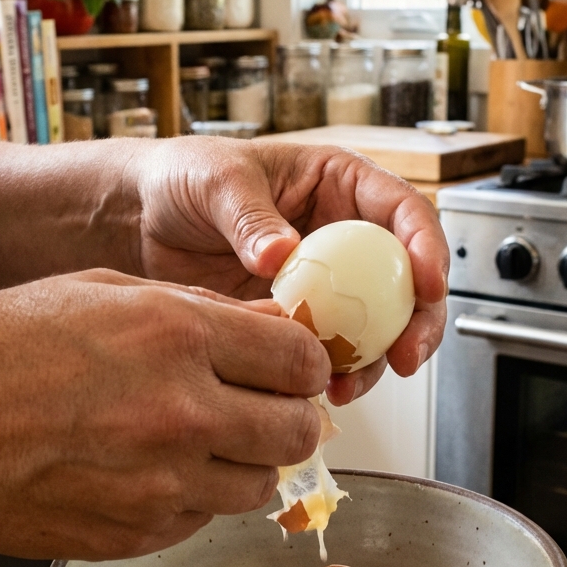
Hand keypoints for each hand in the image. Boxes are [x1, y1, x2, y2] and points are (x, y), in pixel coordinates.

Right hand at [0, 270, 329, 559]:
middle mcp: (182, 414)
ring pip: (260, 486)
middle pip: (297, 431)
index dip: (308, 365)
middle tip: (267, 406)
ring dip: (247, 462)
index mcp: (177, 337)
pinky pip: (204, 518)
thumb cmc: (0, 348)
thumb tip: (270, 330)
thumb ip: (200, 310)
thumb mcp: (106, 292)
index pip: (300, 361)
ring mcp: (162, 484)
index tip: (297, 368)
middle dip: (291, 416)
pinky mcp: (139, 533)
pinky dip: (197, 496)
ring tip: (203, 439)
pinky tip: (155, 468)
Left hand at [131, 138, 448, 403]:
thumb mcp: (216, 181)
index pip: (405, 211)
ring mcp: (326, 282)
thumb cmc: (182, 177)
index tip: (428, 285)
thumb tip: (282, 253)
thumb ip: (250, 216)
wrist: (138, 223)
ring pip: (377, 324)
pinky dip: (334, 372)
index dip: (426, 248)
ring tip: (348, 384)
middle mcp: (345, 235)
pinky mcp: (300, 320)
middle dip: (418, 320)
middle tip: (406, 354)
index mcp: (341, 184)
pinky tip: (320, 388)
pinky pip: (333, 350)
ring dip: (376, 358)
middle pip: (407, 279)